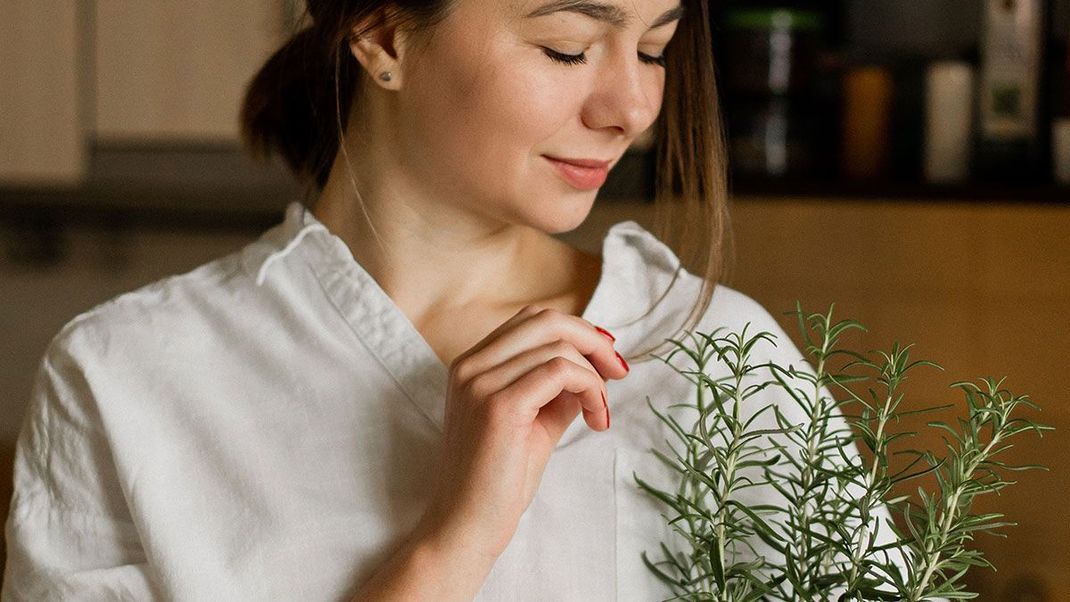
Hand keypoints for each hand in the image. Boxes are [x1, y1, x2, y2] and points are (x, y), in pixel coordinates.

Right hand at [414, 305, 628, 561]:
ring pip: (558, 346)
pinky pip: (560, 371)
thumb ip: (557, 391)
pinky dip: (589, 388)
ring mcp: (481, 382)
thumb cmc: (497, 482)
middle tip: (618, 373)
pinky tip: (595, 418)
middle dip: (593, 341)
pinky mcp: (499, 405)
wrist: (465, 527)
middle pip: (546, 320)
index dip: (576, 331)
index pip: (531, 320)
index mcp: (472, 365)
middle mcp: (470, 365)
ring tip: (599, 412)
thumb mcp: (534, 423)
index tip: (605, 361)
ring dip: (595, 376)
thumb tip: (595, 367)